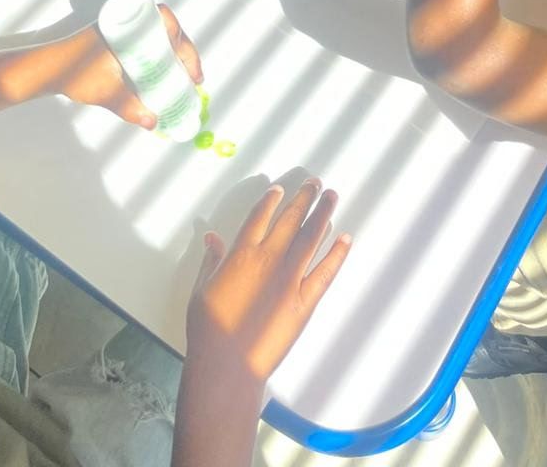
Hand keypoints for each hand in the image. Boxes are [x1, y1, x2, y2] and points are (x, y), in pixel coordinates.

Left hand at [38, 7, 202, 128]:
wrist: (46, 69)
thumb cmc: (74, 74)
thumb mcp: (105, 92)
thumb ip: (129, 107)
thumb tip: (153, 122)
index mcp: (128, 26)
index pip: (167, 20)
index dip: (185, 43)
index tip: (191, 71)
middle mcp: (128, 23)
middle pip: (168, 29)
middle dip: (185, 53)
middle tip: (193, 79)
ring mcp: (124, 31)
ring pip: (158, 36)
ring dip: (172, 54)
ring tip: (182, 78)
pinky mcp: (117, 41)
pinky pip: (147, 42)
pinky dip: (159, 55)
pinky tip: (161, 74)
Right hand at [186, 178, 350, 384]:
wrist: (228, 364)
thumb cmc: (209, 329)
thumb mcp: (201, 290)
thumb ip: (211, 261)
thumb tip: (212, 237)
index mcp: (242, 254)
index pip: (260, 217)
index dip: (271, 201)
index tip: (281, 189)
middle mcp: (269, 259)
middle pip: (291, 220)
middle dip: (304, 198)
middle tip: (315, 182)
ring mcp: (290, 278)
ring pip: (311, 238)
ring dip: (323, 214)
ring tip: (331, 196)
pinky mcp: (305, 300)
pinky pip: (325, 272)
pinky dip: (337, 253)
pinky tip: (345, 238)